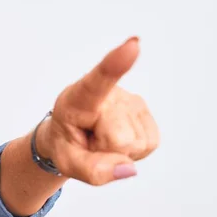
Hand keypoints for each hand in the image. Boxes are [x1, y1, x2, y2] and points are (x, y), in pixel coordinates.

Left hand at [38, 37, 159, 185]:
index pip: (98, 81)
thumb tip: (129, 168)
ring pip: (137, 144)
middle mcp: (109, 93)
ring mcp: (131, 99)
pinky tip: (117, 138)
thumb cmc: (66, 143)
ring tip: (101, 139)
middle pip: (120, 140)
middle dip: (107, 152)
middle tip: (91, 143)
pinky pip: (149, 143)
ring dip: (119, 151)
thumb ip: (92, 170)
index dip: (116, 65)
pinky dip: (133, 150)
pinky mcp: (145, 110)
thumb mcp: (67, 163)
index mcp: (78, 98)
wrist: (72, 134)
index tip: (133, 46)